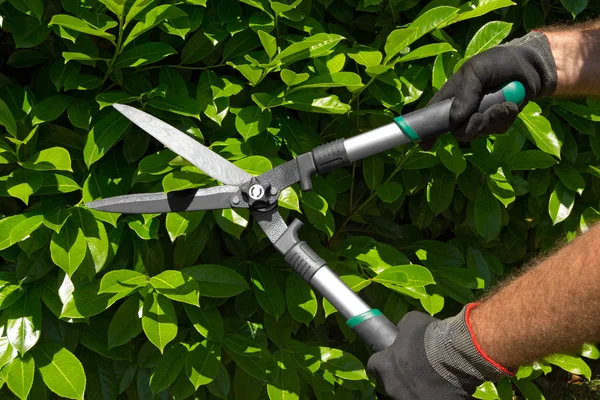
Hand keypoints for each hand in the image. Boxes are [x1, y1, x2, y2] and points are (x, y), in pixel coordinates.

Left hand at [367, 305, 513, 399]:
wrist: (457, 354)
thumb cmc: (430, 336)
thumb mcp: (411, 321)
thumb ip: (401, 328)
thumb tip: (401, 331)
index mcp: (385, 366)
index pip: (374, 367)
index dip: (383, 363)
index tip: (391, 359)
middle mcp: (392, 387)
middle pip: (390, 383)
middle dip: (398, 377)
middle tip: (413, 368)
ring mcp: (407, 399)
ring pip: (404, 394)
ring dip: (412, 387)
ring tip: (428, 378)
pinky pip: (424, 399)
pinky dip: (429, 394)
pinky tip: (439, 387)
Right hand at [425, 31, 556, 144]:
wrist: (530, 66)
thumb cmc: (498, 63)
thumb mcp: (477, 70)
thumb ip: (465, 93)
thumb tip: (456, 119)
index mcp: (451, 96)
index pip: (433, 116)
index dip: (427, 131)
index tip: (425, 144)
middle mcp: (463, 110)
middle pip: (457, 132)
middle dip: (472, 125)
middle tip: (483, 114)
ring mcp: (480, 117)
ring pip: (478, 132)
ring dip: (492, 120)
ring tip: (503, 105)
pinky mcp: (497, 122)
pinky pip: (496, 130)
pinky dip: (505, 119)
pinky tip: (511, 106)